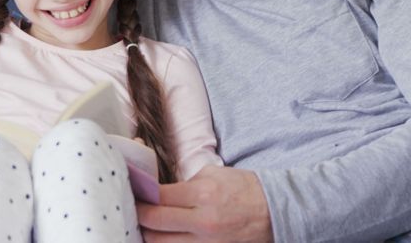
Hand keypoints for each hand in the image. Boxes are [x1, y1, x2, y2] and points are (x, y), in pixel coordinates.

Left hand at [137, 165, 271, 242]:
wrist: (274, 211)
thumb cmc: (244, 189)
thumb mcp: (215, 174)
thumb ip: (185, 183)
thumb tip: (158, 189)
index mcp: (204, 195)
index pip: (158, 198)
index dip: (142, 195)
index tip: (137, 192)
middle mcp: (203, 222)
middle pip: (154, 224)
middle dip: (140, 215)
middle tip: (136, 209)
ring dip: (150, 233)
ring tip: (148, 225)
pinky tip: (165, 235)